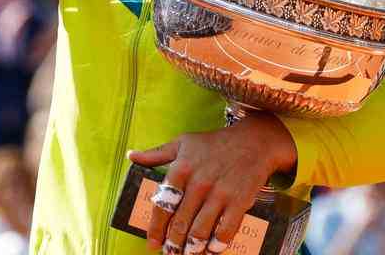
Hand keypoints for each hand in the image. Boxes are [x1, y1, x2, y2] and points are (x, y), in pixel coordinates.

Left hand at [129, 112, 296, 253]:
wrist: (253, 141)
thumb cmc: (213, 144)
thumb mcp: (182, 143)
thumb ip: (156, 154)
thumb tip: (131, 156)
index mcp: (182, 168)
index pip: (163, 205)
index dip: (156, 228)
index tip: (152, 243)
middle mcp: (199, 182)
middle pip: (180, 223)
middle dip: (172, 244)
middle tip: (170, 253)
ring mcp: (220, 193)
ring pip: (200, 231)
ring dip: (191, 249)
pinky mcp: (239, 201)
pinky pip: (225, 231)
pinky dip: (216, 245)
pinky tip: (210, 250)